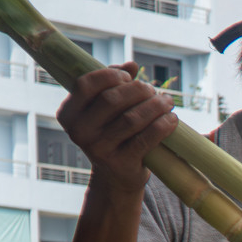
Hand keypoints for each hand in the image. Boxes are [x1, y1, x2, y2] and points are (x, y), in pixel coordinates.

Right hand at [55, 63, 178, 196]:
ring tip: (167, 102)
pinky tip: (172, 119)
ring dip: (155, 106)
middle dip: (138, 90)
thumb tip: (132, 65)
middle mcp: (79, 132)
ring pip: (131, 119)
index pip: (85, 85)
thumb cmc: (112, 134)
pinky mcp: (121, 164)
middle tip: (153, 91)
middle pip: (112, 100)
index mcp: (69, 114)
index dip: (110, 75)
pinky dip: (162, 126)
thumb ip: (114, 84)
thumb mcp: (106, 110)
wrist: (116, 176)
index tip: (128, 77)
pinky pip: (145, 139)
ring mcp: (99, 150)